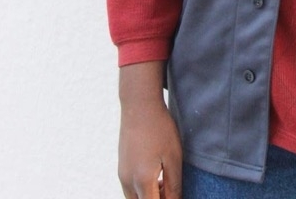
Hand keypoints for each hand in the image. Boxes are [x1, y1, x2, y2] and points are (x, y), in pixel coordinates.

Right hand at [118, 63, 182, 198]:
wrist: (139, 105)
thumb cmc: (160, 129)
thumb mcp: (173, 157)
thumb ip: (174, 185)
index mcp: (143, 181)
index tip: (174, 195)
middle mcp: (128, 181)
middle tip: (170, 189)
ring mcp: (122, 175)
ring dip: (150, 197)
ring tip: (165, 182)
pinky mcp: (121, 168)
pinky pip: (131, 188)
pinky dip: (143, 189)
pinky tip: (156, 174)